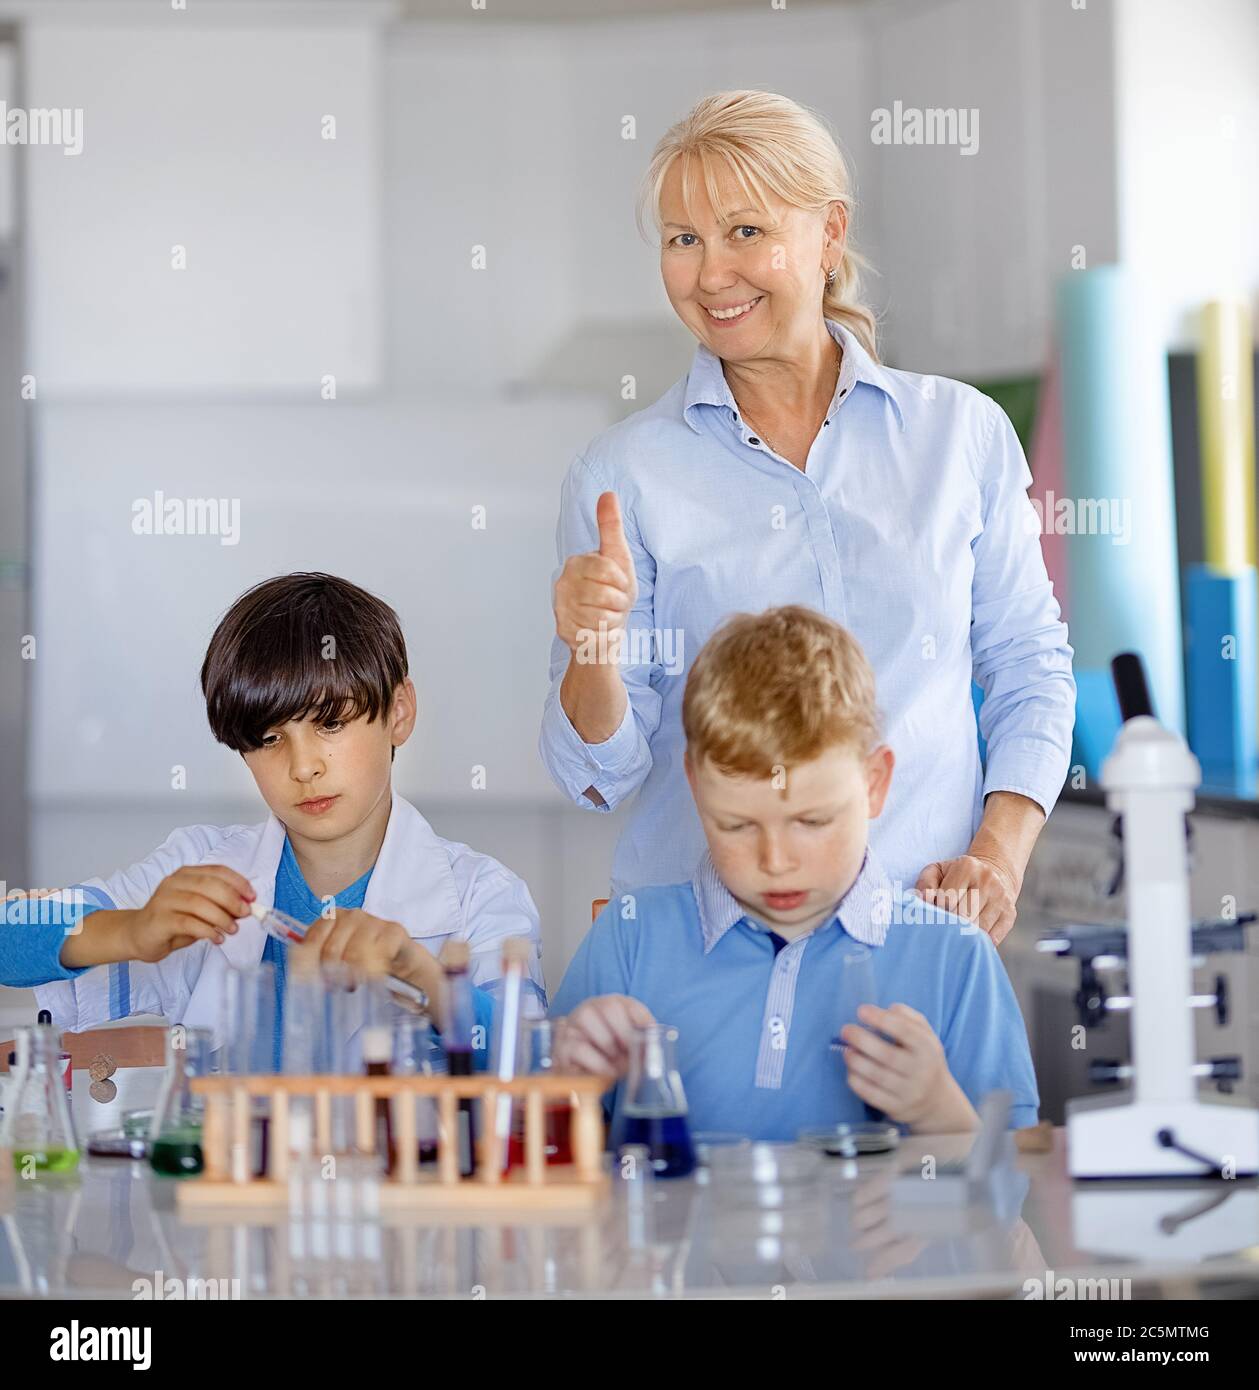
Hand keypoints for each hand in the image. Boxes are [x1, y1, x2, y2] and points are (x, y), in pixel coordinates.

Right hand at [116, 865, 253, 964]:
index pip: (217, 871)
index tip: (252, 896)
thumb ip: (219, 906)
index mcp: (186, 874)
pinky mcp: (159, 920)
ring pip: (199, 903)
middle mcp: (174, 883)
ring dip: (221, 917)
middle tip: (245, 914)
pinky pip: (188, 923)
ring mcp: (164, 900)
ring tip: (233, 929)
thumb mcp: (200, 910)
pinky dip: (207, 930)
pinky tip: (217, 938)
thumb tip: (246, 908)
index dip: (238, 882)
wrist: (137, 935)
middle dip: (232, 899)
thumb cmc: (172, 921)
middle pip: (209, 885)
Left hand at [293, 908, 438, 992]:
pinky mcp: (393, 931)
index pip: (311, 941)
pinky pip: (377, 957)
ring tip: (356, 984)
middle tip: (339, 987)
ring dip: (354, 977)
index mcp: (331, 918)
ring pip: (353, 956)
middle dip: (333, 975)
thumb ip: (314, 962)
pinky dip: (374, 974)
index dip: (310, 967)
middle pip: (331, 951)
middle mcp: (351, 915)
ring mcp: (373, 921)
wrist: (401, 965)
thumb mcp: (335, 962)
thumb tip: (295, 974)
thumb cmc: (363, 963)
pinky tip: (376, 977)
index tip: (315, 982)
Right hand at [553, 491, 637, 657]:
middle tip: (615, 602)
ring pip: (599, 616)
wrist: (602, 626)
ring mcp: (561, 607)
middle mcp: (563, 582)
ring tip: (606, 613)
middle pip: (604, 594)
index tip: (620, 584)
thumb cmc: (614, 590)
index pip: (607, 570)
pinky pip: (593, 633)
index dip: (622, 581)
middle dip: (619, 602)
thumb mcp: (618, 556)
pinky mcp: (563, 628)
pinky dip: (603, 633)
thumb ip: (610, 526)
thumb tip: (608, 493)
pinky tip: (598, 627)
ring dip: (612, 618)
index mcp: (577, 562)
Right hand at [553, 994, 654, 1077]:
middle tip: (631, 1052)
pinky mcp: (562, 1044)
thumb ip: (642, 1046)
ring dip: (608, 1044)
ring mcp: (574, 1023)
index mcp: (613, 1006)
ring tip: (616, 1062)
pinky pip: (578, 1047)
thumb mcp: (629, 1051)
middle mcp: (592, 1008)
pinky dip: (598, 1062)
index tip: (652, 1041)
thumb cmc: (610, 1058)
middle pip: (609, 1005)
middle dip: (625, 1032)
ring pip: (588, 1017)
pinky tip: (608, 1072)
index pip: (632, 1005)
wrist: (581, 1076)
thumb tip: (655, 1052)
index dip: (644, 1022)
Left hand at [840, 1003, 977, 1132]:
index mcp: (928, 1049)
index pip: (904, 1031)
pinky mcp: (897, 1108)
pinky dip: (856, 1081)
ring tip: (847, 1050)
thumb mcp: (925, 1034)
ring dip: (856, 1061)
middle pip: (887, 1055)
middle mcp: (921, 1072)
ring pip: (877, 1076)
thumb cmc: (924, 1059)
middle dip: (862, 1040)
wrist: (937, 1101)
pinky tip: (851, 1070)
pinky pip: (871, 1095)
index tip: (861, 1010)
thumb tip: (887, 1010)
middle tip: (845, 1030)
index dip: (881, 1019)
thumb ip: (907, 1017)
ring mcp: (909, 1093)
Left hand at [914, 852, 1018, 943]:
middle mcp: (987, 880)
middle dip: (949, 926)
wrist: (994, 873)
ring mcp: (1001, 897)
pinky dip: (979, 943)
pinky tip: (970, 939)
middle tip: (942, 929)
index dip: (936, 912)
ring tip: (954, 935)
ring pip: (978, 928)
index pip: (947, 900)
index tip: (933, 915)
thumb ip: (925, 884)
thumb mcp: (938, 871)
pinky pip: (993, 937)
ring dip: (964, 937)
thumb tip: (921, 899)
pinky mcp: (1010, 913)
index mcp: (967, 867)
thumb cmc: (957, 876)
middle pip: (963, 916)